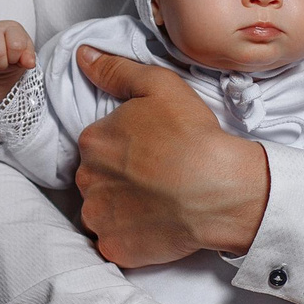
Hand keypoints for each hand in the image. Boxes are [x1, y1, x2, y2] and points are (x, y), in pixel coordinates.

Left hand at [73, 45, 268, 266]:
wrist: (220, 190)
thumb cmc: (192, 136)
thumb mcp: (159, 86)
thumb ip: (115, 70)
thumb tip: (83, 56)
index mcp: (92, 141)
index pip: (97, 144)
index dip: (124, 146)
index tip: (150, 151)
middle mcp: (86, 180)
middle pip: (96, 177)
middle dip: (119, 177)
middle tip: (156, 176)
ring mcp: (99, 217)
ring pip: (102, 211)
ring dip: (121, 208)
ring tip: (156, 203)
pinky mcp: (115, 248)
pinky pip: (114, 242)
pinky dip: (129, 236)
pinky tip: (154, 225)